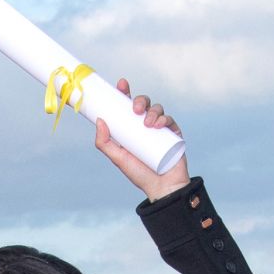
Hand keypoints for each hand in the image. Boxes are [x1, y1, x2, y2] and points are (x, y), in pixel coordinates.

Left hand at [94, 79, 189, 201]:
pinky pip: (170, 120)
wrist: (162, 188)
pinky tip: (159, 125)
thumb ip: (104, 143)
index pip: (127, 106)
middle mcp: (146, 126)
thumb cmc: (140, 175)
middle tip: (135, 109)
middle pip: (144, 104)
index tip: (121, 85)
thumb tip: (99, 120)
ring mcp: (161, 129)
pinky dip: (164, 119)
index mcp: (132, 128)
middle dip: (140, 100)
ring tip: (148, 124)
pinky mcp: (174, 134)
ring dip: (153, 111)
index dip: (125, 93)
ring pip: (157, 109)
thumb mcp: (118, 159)